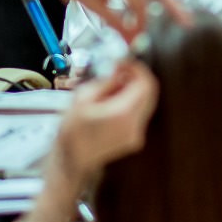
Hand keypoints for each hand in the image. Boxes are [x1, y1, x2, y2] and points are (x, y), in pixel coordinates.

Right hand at [55, 59, 157, 177]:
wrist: (72, 160)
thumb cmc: (72, 132)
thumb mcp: (83, 98)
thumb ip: (106, 81)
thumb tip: (118, 69)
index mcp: (123, 114)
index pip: (145, 84)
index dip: (138, 68)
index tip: (125, 62)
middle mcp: (134, 125)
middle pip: (149, 93)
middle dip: (136, 78)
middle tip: (119, 71)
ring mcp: (136, 134)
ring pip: (145, 103)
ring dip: (133, 90)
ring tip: (111, 88)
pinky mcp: (133, 139)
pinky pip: (138, 114)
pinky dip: (130, 103)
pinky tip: (111, 103)